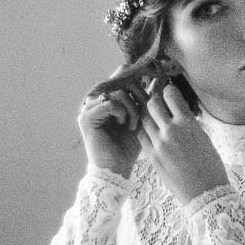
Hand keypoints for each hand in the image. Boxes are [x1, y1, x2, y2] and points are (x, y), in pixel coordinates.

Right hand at [76, 62, 151, 176]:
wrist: (117, 169)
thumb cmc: (129, 147)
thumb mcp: (141, 118)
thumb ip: (145, 99)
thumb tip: (159, 78)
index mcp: (106, 97)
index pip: (121, 75)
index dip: (137, 78)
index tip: (153, 83)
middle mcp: (95, 100)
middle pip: (120, 81)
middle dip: (138, 95)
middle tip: (144, 112)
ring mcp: (88, 108)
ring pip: (116, 92)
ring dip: (131, 107)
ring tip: (134, 124)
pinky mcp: (86, 118)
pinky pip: (108, 103)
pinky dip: (121, 113)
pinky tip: (125, 125)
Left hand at [137, 82, 229, 204]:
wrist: (205, 193)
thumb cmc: (211, 166)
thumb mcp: (204, 138)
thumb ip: (189, 123)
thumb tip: (179, 110)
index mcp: (188, 124)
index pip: (171, 96)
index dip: (169, 90)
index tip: (169, 91)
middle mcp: (171, 131)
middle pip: (153, 103)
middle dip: (155, 99)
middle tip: (158, 101)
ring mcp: (158, 144)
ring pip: (143, 118)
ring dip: (147, 114)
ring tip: (152, 115)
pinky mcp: (151, 156)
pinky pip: (140, 135)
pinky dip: (143, 129)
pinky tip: (148, 129)